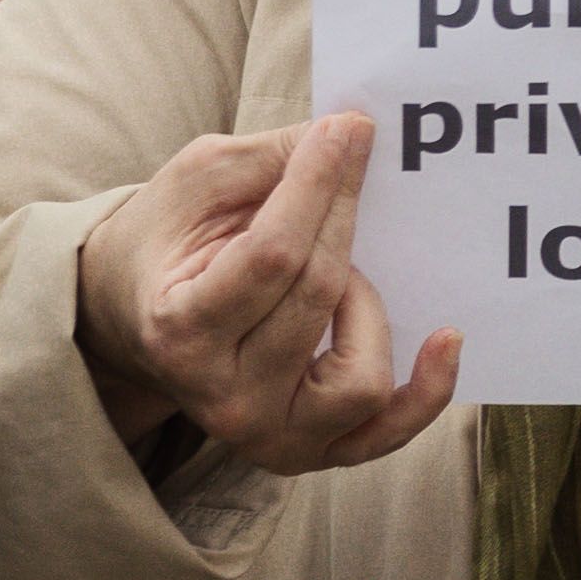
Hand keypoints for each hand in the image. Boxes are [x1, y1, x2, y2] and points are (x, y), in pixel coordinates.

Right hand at [72, 112, 460, 474]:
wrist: (133, 324)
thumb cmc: (166, 244)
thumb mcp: (195, 186)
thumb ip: (269, 161)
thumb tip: (349, 135)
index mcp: (180, 333)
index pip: (272, 256)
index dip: (316, 186)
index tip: (346, 130)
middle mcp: (225, 402)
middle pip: (319, 297)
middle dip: (341, 214)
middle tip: (351, 157)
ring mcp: (273, 438)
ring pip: (361, 376)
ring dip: (366, 306)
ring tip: (342, 274)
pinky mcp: (316, 449)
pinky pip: (390, 431)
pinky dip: (426, 391)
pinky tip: (447, 336)